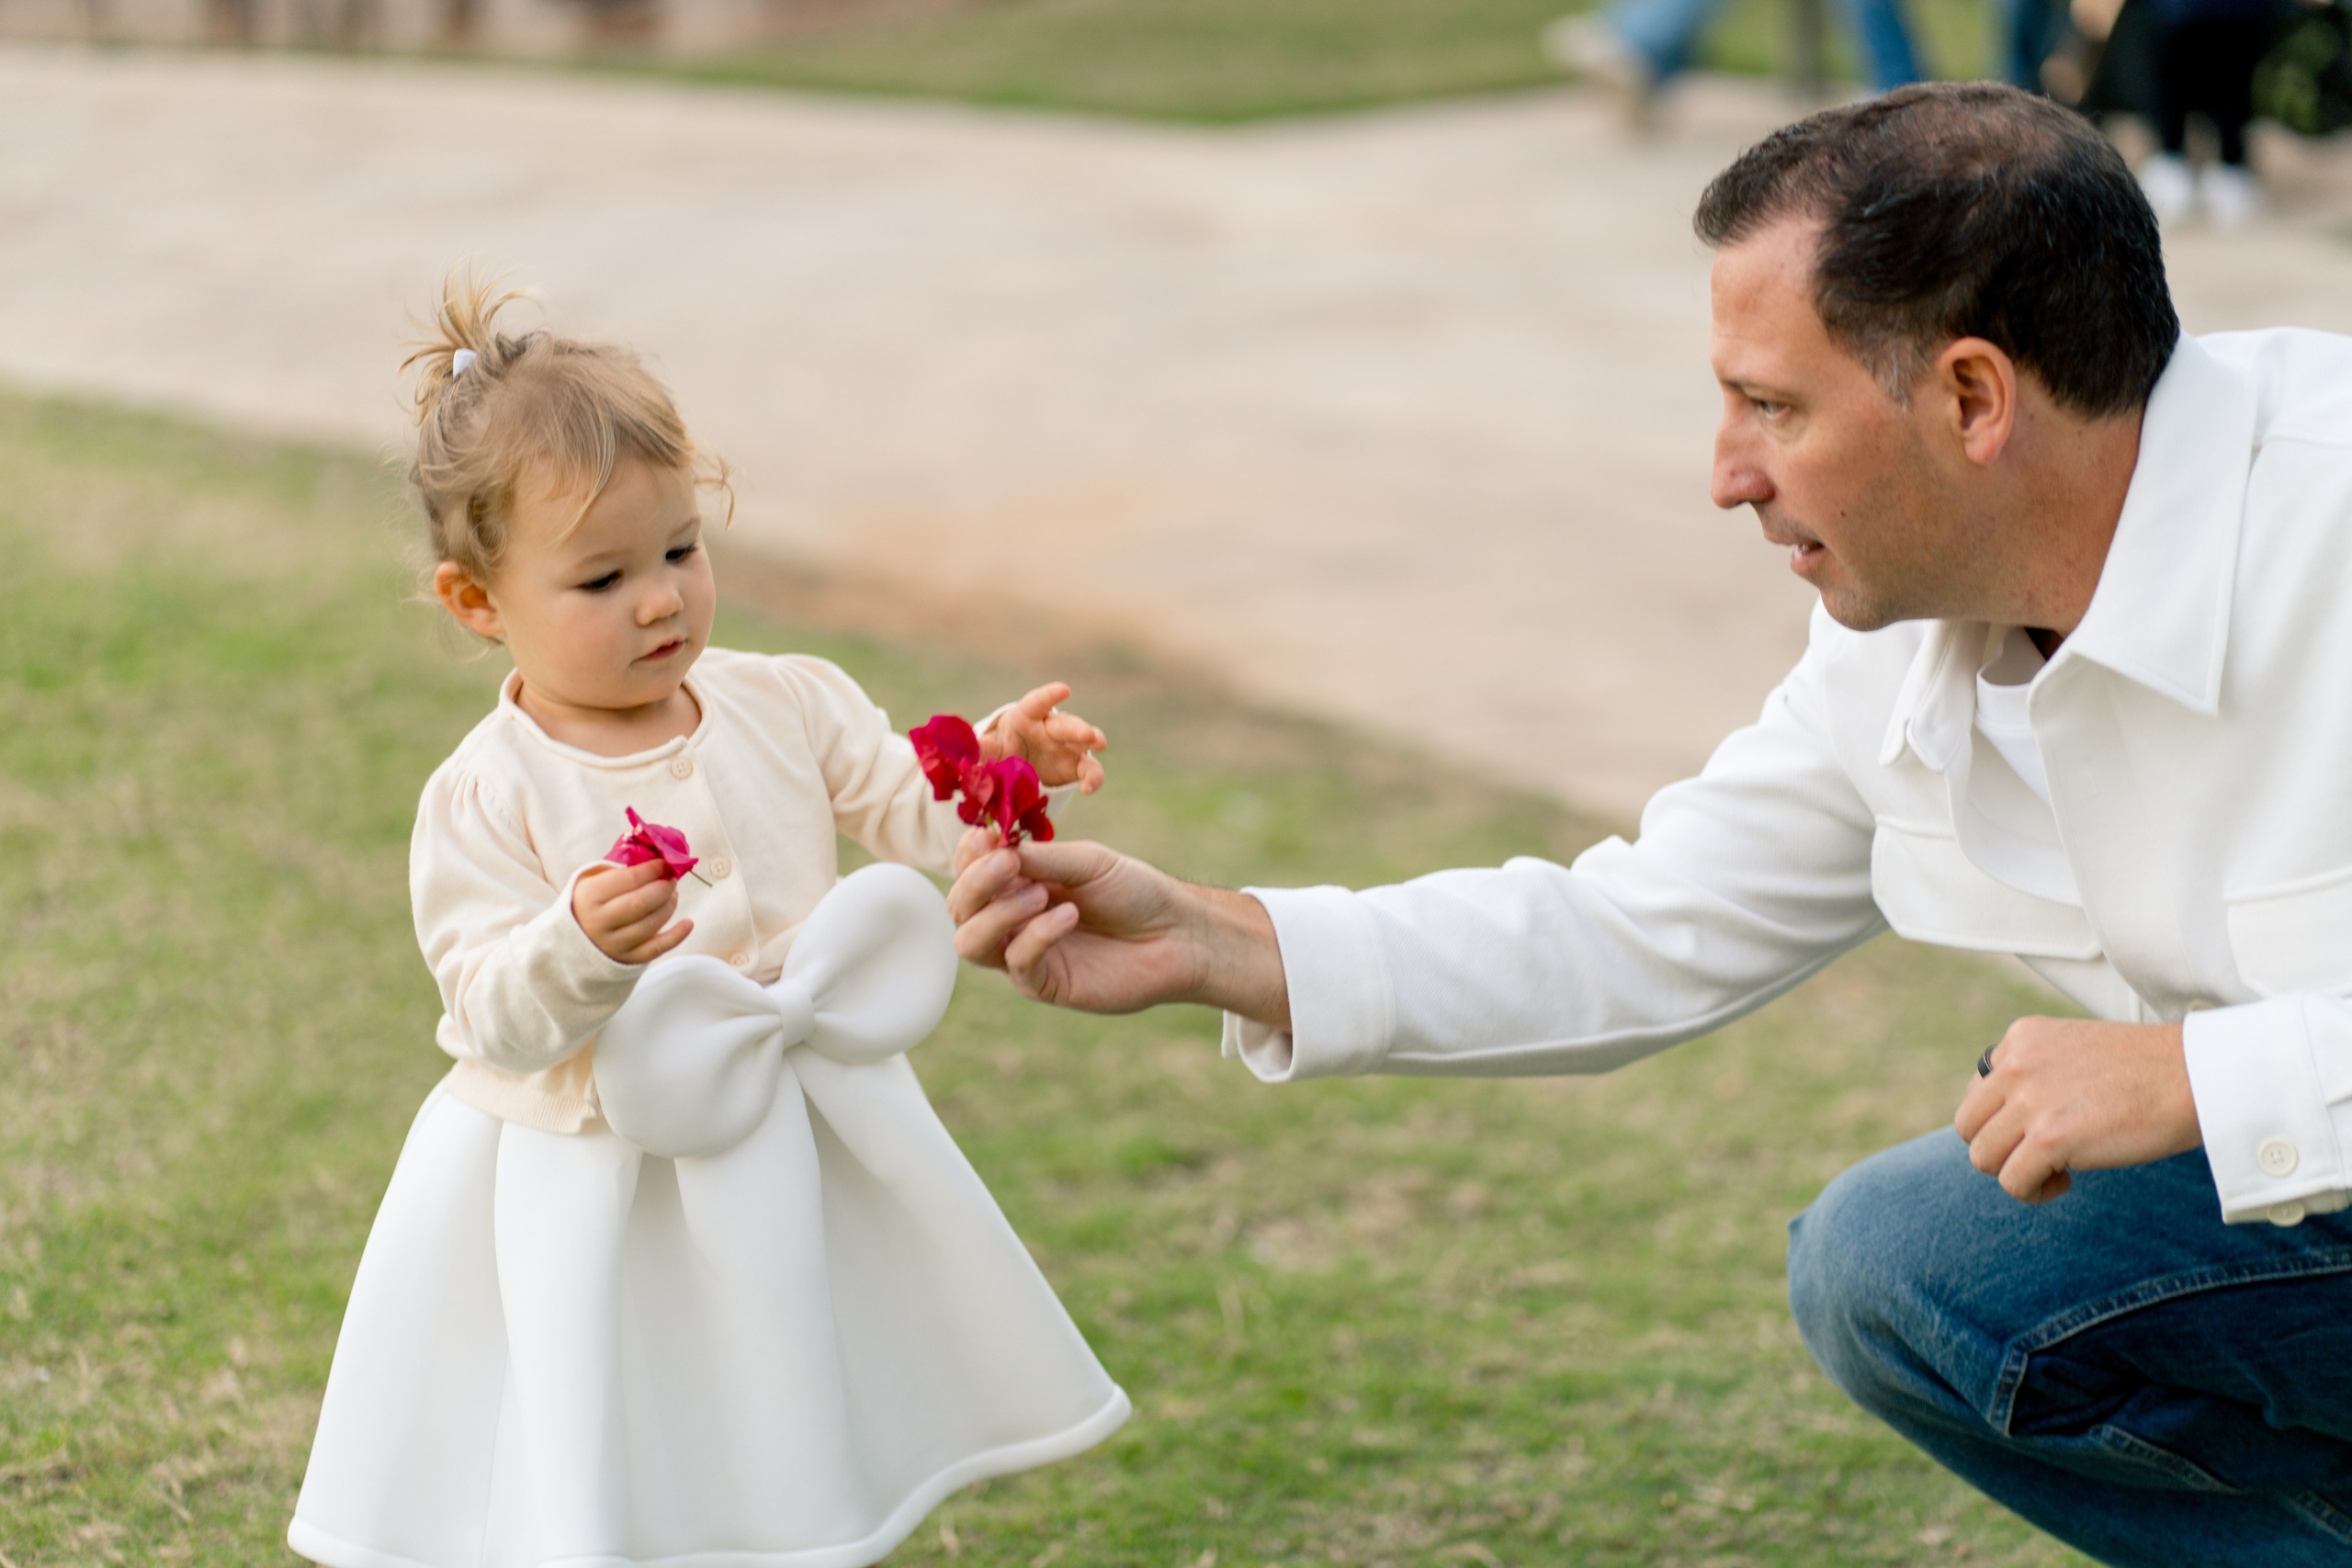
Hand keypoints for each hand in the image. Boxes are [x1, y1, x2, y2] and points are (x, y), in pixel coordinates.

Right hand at [572, 860, 693, 964]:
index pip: (627, 880)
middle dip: (663, 888)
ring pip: (651, 925)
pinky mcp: (626, 959)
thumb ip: (621, 870)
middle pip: (640, 903)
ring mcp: (612, 944)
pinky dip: (676, 936)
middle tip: (672, 879)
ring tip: (672, 895)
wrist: (575, 940)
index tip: (666, 862)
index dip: (651, 870)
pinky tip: (688, 923)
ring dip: (669, 907)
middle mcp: (598, 922)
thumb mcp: (594, 881)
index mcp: (589, 897)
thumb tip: (658, 858)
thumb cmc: (593, 902)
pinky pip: (656, 949)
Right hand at [947, 830, 1288, 1024]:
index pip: (968, 871)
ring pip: (972, 943)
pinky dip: (1036, 936)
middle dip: (975, 883)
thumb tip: (993, 848)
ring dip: (996, 914)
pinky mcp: (1044, 984)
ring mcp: (1024, 953)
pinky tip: (1068, 917)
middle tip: (1007, 864)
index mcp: (1017, 883)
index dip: (968, 855)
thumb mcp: (1087, 862)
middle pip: (959, 908)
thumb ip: (1040, 857)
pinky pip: (1017, 964)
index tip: (986, 837)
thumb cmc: (1134, 891)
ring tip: (1040, 895)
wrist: (1177, 933)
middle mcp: (1012, 919)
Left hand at [982, 683, 1107, 793]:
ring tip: (1098, 744)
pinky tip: (1088, 788)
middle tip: (1088, 734)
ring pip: (1084, 742)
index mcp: (1028, 717)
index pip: (1038, 703)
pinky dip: (1092, 778)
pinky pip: (1090, 770)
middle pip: (1065, 724)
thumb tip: (966, 751)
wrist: (1018, 765)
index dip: (1050, 696)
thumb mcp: (993, 746)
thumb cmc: (1005, 746)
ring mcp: (1067, 747)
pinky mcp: (1076, 766)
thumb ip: (983, 748)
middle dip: (1077, 728)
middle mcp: (1051, 728)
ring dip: (1092, 741)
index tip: (1064, 690)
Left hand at [1955, 1017, 2201, 1203]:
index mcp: (2021, 1037)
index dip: (2003, 1121)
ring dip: (2015, 1173)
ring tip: (2054, 1172)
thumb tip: (2004, 1119)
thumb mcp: (2075, 1051)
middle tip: (2040, 1156)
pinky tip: (2065, 1182)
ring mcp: (2030, 1099)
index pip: (1978, 1091)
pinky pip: (2012, 1181)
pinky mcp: (2051, 1137)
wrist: (2197, 1076)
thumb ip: (2036, 1072)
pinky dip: (2033, 1192)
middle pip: (1969, 1125)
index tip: (2039, 1130)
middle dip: (1999, 1149)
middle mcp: (2016, 1063)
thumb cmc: (2148, 1071)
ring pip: (1982, 1157)